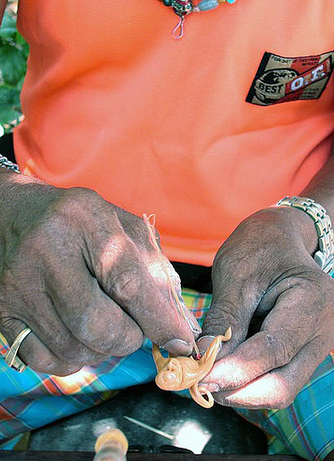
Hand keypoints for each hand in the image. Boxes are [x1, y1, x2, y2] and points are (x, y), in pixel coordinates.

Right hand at [0, 172, 199, 375]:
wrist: (13, 215)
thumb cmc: (78, 222)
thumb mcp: (121, 226)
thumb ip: (153, 267)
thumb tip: (178, 323)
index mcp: (84, 220)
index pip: (127, 283)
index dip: (158, 320)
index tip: (180, 342)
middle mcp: (46, 251)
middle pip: (98, 325)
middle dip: (128, 339)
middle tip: (132, 329)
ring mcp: (18, 284)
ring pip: (73, 348)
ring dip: (101, 350)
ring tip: (104, 326)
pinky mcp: (2, 310)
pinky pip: (44, 360)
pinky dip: (72, 359)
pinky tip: (77, 336)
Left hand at [198, 206, 333, 408]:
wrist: (280, 238)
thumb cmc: (259, 247)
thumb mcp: (236, 275)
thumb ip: (224, 319)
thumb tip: (203, 360)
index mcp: (311, 300)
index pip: (273, 349)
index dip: (235, 370)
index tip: (201, 378)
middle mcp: (323, 329)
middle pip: (284, 383)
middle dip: (239, 390)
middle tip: (201, 384)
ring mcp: (316, 343)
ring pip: (281, 386)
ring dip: (242, 389)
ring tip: (208, 377)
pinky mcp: (302, 350)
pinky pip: (278, 375)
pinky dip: (249, 378)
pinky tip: (223, 369)